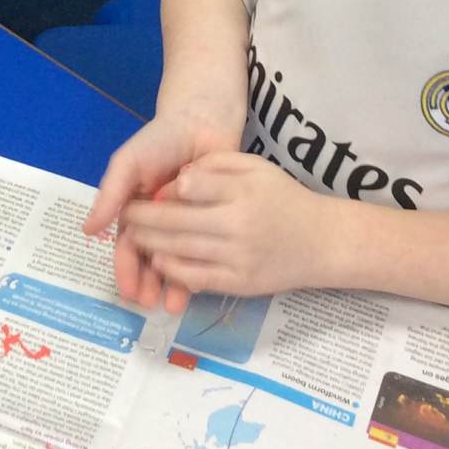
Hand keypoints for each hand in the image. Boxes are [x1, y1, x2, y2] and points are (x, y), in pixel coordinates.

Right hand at [83, 106, 240, 307]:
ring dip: (172, 285)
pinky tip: (199, 286)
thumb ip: (110, 194)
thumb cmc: (160, 139)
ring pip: (177, 261)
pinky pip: (205, 251)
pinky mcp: (213, 222)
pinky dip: (200, 269)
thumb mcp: (128, 163)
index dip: (125, 268)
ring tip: (172, 306)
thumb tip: (87, 230)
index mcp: (136, 210)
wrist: (203, 120)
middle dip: (146, 284)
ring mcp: (187, 224)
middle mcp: (160, 222)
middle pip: (150, 259)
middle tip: (149, 305)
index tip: (128, 291)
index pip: (127, 245)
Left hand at [118, 151, 331, 312]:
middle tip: (126, 214)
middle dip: (144, 218)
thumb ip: (217, 165)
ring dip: (150, 244)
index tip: (150, 188)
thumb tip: (178, 179)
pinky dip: (172, 270)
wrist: (322, 242)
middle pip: (177, 221)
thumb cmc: (285, 198)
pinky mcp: (239, 283)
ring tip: (133, 236)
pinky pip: (196, 277)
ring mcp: (238, 257)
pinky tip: (158, 260)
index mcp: (242, 191)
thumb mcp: (256, 167)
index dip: (165, 189)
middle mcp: (238, 224)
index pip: (190, 187)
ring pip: (181, 250)